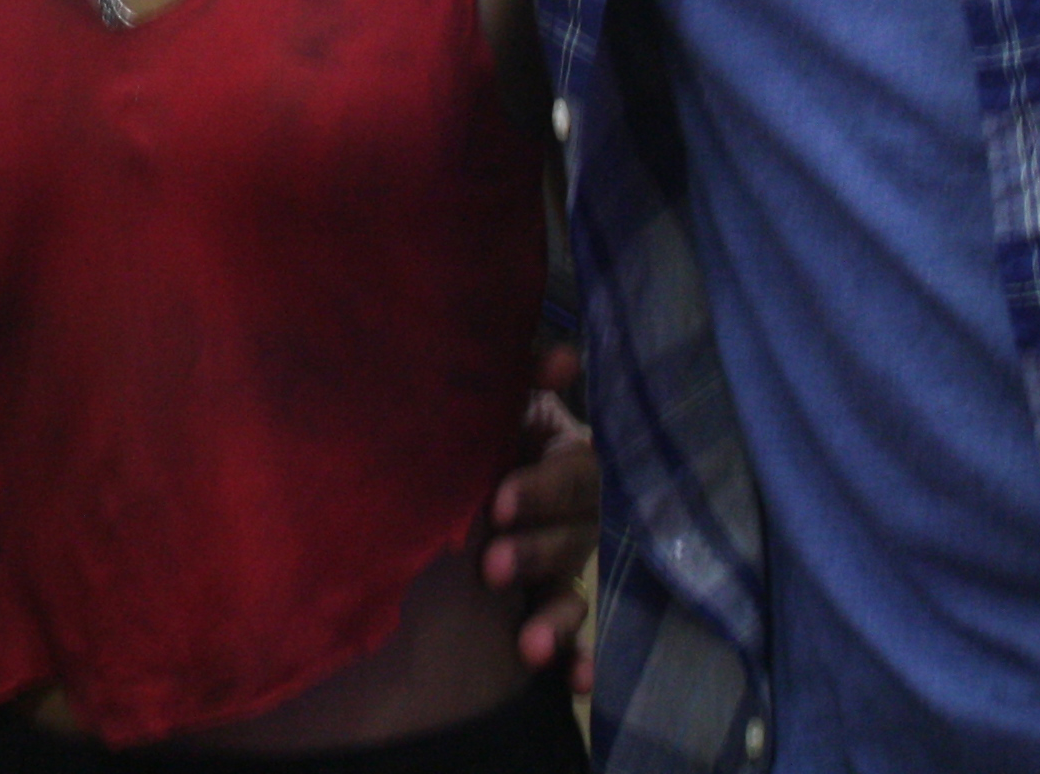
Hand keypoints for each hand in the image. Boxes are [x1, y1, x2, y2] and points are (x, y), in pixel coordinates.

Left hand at [481, 343, 596, 690]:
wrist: (459, 458)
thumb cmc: (490, 422)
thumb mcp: (506, 395)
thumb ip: (527, 372)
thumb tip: (565, 356)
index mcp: (571, 458)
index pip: (574, 473)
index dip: (543, 488)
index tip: (500, 502)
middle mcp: (581, 513)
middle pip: (575, 535)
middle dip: (536, 552)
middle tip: (490, 566)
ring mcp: (571, 561)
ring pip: (575, 589)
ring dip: (556, 618)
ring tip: (530, 646)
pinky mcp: (553, 602)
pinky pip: (575, 633)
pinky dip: (579, 659)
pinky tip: (573, 683)